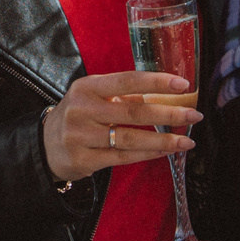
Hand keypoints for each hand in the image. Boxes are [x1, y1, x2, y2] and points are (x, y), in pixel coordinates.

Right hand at [43, 69, 200, 183]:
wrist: (45, 145)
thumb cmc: (79, 116)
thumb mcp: (94, 97)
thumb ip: (124, 95)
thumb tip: (167, 95)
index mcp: (88, 87)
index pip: (127, 80)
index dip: (156, 82)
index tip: (183, 85)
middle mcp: (83, 109)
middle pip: (133, 110)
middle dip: (168, 113)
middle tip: (194, 115)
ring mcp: (81, 136)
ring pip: (130, 138)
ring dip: (163, 140)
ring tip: (186, 142)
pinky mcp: (84, 159)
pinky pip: (122, 157)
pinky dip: (147, 154)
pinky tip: (165, 152)